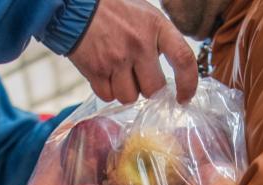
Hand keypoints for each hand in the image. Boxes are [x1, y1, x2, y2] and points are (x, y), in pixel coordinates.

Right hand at [68, 0, 197, 103]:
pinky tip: (102, 73)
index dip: (188, 84)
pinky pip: (107, 96)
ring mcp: (116, 58)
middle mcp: (139, 43)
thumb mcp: (144, 14)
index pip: (184, 59)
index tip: (184, 97)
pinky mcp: (96, 70)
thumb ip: (160, 39)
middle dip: (147, 89)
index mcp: (156, 26)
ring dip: (125, 90)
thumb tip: (170, 69)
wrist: (75, 5)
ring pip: (129, 97)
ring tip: (116, 71)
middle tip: (138, 77)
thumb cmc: (112, 9)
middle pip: (154, 89)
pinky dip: (106, 90)